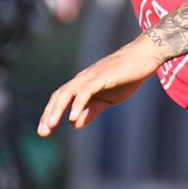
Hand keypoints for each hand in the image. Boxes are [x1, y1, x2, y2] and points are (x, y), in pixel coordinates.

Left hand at [38, 37, 163, 135]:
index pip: (61, 98)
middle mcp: (83, 78)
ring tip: (51, 126)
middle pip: (60, 96)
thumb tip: (74, 123)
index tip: (43, 131)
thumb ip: (92, 110)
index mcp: (83, 83)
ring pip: (68, 93)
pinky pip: (86, 91)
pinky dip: (78, 103)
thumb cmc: (128, 75)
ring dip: (57, 110)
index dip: (50, 113)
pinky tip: (73, 116)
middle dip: (49, 114)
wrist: (145, 56)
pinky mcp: (102, 76)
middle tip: (42, 132)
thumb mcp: (108, 98)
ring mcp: (92, 76)